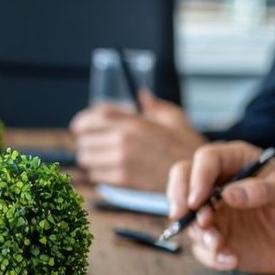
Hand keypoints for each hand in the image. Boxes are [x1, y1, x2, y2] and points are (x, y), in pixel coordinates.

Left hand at [70, 91, 205, 189]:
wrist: (194, 177)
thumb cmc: (186, 146)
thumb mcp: (174, 118)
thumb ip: (154, 106)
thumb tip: (141, 95)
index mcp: (134, 121)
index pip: (95, 116)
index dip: (83, 121)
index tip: (80, 126)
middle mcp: (124, 139)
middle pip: (84, 137)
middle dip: (85, 140)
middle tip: (93, 143)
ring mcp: (121, 160)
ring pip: (86, 157)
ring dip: (89, 157)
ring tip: (100, 157)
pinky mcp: (122, 179)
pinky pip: (95, 175)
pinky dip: (97, 172)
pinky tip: (109, 170)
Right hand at [166, 142, 274, 274]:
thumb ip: (263, 191)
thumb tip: (229, 193)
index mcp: (237, 161)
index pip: (206, 160)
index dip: (197, 178)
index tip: (196, 201)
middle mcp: (219, 182)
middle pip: (182, 178)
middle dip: (179, 199)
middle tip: (184, 218)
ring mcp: (213, 209)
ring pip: (186, 215)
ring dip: (198, 233)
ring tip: (220, 246)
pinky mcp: (212, 234)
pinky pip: (198, 245)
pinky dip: (210, 255)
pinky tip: (231, 259)